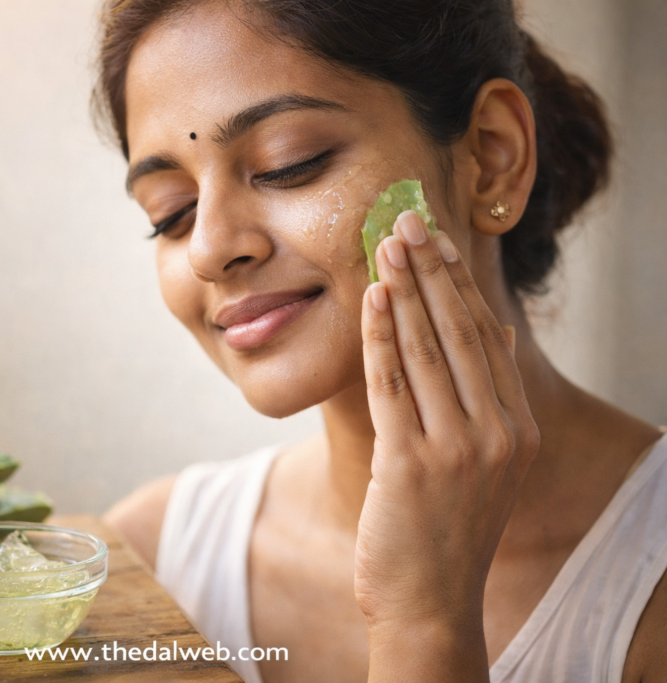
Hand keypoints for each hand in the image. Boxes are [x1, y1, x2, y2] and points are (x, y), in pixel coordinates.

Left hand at [354, 211, 539, 678]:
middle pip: (458, 333)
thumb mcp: (481, 463)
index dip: (456, 282)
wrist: (429, 603)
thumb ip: (483, 399)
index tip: (434, 238)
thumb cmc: (444, 529)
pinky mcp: (413, 465)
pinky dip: (381, 337)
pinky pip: (393, 385)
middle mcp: (497, 434)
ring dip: (404, 290)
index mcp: (515, 429)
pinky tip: (373, 298)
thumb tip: (484, 328)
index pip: (483, 337)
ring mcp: (458, 450)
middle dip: (430, 270)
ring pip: (426, 351)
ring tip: (385, 242)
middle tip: (406, 219)